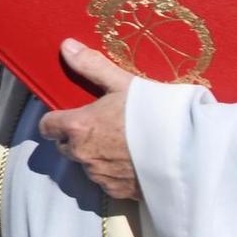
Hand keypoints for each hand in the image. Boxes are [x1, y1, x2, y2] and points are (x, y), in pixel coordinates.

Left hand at [36, 38, 140, 201]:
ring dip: (96, 156)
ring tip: (122, 144)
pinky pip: (106, 181)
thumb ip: (92, 66)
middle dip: (77, 138)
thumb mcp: (124, 83)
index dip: (56, 120)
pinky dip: (114, 173)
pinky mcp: (117, 191)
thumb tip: (65, 45)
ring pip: (86, 165)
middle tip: (102, 127)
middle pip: (65, 146)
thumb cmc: (154, 113)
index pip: (47, 126)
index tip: (70, 115)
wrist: (189, 151)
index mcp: (78, 127)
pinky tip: (133, 161)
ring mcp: (99, 175)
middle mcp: (82, 154)